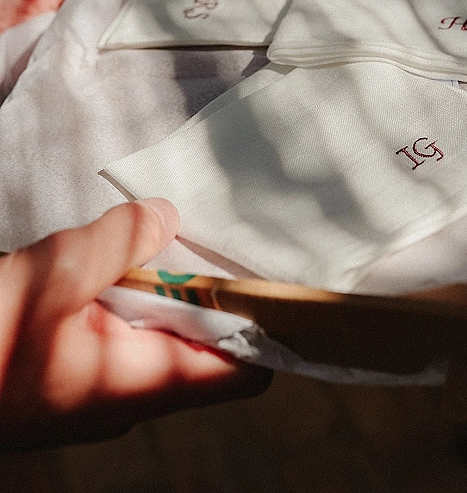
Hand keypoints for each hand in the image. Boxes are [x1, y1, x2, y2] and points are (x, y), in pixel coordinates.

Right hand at [0, 198, 270, 450]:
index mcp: (143, 382)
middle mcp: (133, 395)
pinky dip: (127, 297)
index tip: (269, 270)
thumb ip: (119, 240)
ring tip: (157, 237)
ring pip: (162, 335)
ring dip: (161, 288)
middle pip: (207, 344)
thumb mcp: (53, 273)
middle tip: (207, 233)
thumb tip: (164, 217)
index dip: (265, 322)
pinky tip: (110, 261)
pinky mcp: (74, 375)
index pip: (244, 369)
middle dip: (207, 288)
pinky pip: (123, 335)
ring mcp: (103, 389)